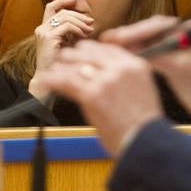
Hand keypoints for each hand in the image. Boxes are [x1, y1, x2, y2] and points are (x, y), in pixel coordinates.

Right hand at [28, 0, 93, 99]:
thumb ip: (72, 32)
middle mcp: (41, 28)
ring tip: (90, 30)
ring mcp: (43, 32)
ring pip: (65, 17)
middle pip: (61, 11)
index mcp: (44, 28)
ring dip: (80, 22)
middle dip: (78, 14)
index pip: (51, 6)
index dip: (63, 0)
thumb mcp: (67, 44)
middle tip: (91, 21)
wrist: (48, 79)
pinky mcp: (48, 38)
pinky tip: (84, 36)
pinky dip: (78, 29)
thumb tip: (88, 22)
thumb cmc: (60, 64)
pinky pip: (66, 26)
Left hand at [35, 40, 164, 155]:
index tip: (82, 52)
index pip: (108, 48)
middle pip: (90, 52)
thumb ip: (125, 79)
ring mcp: (105, 80)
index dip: (91, 49)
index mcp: (136, 65)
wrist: (144, 143)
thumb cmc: (143, 126)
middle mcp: (121, 68)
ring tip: (52, 71)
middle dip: (75, 55)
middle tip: (64, 60)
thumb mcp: (144, 91)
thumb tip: (104, 75)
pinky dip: (53, 80)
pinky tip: (46, 82)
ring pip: (75, 65)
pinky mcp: (91, 94)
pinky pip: (66, 81)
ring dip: (61, 67)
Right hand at [102, 16, 190, 120]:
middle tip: (106, 40)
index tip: (117, 37)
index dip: (135, 31)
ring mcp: (174, 43)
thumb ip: (161, 56)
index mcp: (190, 28)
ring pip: (146, 39)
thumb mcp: (183, 69)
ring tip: (107, 46)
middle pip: (149, 29)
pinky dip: (134, 52)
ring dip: (128, 43)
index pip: (157, 25)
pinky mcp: (168, 56)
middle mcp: (181, 32)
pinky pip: (147, 49)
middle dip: (127, 35)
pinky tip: (119, 56)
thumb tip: (136, 50)